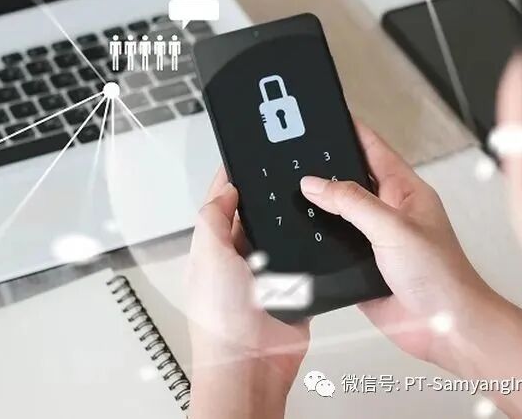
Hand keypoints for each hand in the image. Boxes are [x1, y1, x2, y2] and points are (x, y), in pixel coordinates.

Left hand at [186, 170, 309, 418]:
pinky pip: (302, 259)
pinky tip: (313, 234)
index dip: (231, 181)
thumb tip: (225, 190)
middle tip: (279, 174)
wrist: (252, 363)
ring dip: (287, 224)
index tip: (243, 158)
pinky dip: (307, 248)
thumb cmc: (221, 320)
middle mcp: (238, 259)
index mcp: (212, 248)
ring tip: (298, 200)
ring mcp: (266, 273)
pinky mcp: (292, 287)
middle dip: (264, 199)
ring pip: (280, 235)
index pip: (221, 205)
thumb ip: (214, 219)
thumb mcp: (208, 256)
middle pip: (254, 216)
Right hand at [300, 122, 493, 364]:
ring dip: (320, 207)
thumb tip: (315, 184)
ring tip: (294, 192)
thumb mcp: (393, 227)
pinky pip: (334, 244)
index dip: (353, 130)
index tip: (330, 115)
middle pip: (352, 179)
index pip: (374, 149)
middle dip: (327, 167)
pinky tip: (303, 233)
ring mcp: (375, 239)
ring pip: (339, 213)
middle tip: (300, 154)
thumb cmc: (442, 277)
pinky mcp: (362, 265)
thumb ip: (352, 202)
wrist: (445, 328)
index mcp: (406, 191)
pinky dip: (318, 239)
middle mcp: (390, 212)